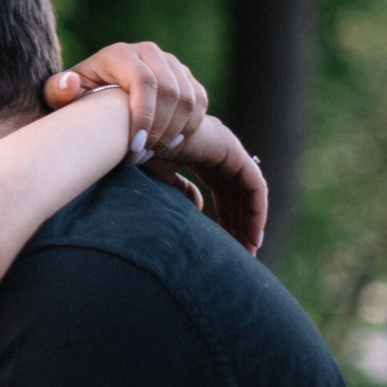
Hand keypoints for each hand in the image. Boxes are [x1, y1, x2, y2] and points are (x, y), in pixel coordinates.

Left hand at [44, 41, 206, 159]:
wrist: (99, 92)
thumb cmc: (76, 98)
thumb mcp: (59, 96)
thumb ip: (58, 91)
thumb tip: (70, 84)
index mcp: (119, 54)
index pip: (144, 82)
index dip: (144, 116)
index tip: (134, 148)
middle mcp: (148, 52)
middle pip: (170, 91)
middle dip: (159, 130)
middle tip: (141, 156)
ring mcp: (170, 63)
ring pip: (188, 98)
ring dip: (174, 131)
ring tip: (152, 153)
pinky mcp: (185, 76)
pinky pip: (199, 102)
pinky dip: (189, 126)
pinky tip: (170, 144)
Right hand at [147, 114, 265, 253]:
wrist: (130, 133)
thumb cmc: (136, 153)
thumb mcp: (161, 178)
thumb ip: (181, 191)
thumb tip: (201, 206)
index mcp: (203, 153)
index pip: (223, 190)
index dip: (227, 217)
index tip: (228, 244)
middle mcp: (219, 149)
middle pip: (238, 193)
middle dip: (240, 223)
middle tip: (243, 253)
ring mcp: (227, 147)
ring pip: (249, 192)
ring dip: (250, 222)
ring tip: (249, 251)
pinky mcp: (231, 150)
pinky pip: (254, 185)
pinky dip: (256, 211)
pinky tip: (253, 234)